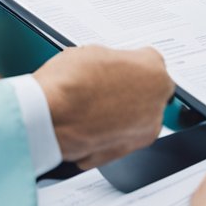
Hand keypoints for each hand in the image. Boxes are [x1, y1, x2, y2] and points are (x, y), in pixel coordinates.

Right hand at [33, 46, 173, 168]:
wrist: (49, 118)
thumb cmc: (69, 84)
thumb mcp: (93, 52)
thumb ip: (113, 62)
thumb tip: (109, 67)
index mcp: (154, 72)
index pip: (151, 64)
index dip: (130, 65)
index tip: (119, 68)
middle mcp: (156, 104)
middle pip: (147, 94)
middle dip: (129, 92)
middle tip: (104, 88)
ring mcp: (142, 132)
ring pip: (135, 120)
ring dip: (119, 115)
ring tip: (91, 107)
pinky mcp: (124, 153)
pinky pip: (117, 140)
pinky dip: (105, 135)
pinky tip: (87, 124)